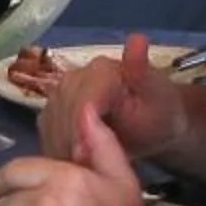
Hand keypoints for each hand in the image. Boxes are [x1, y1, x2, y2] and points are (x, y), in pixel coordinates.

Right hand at [39, 40, 185, 164]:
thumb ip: (141, 70)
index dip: (80, 129)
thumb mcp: (157, 94)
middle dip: (71, 142)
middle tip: (86, 166)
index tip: (85, 156)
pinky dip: (57, 149)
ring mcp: (60, 95)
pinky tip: (71, 164)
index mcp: (101, 69)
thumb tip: (137, 38)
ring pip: (50, 124)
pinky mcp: (53, 112)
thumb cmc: (159, 111)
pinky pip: (47, 132)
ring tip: (81, 167)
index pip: (80, 100)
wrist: (154, 123)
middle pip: (61, 113)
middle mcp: (75, 77)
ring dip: (62, 148)